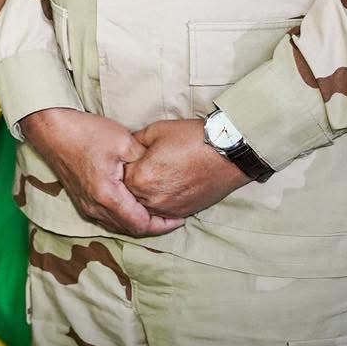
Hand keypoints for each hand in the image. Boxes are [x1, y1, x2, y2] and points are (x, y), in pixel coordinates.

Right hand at [18, 108, 183, 237]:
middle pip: (130, 229)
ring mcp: (85, 205)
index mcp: (107, 195)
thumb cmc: (87, 132)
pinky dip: (124, 216)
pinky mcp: (81, 200)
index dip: (163, 225)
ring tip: (157, 210)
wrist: (52, 128)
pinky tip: (135, 204)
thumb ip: (147, 162)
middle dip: (154, 225)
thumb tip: (164, 173)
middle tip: (173, 214)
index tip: (180, 217)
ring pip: (118, 225)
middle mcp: (94, 207)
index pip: (141, 224)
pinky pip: (107, 218)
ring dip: (138, 221)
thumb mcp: (125, 142)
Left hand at [126, 118, 248, 219]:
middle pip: (130, 195)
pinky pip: (163, 213)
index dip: (122, 167)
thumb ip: (134, 142)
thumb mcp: (156, 131)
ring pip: (145, 207)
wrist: (227, 154)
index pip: (119, 177)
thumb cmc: (191, 139)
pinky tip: (164, 190)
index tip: (127, 159)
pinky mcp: (183, 213)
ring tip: (153, 179)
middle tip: (140, 169)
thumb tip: (125, 148)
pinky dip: (160, 203)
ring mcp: (168, 208)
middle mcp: (151, 199)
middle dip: (131, 183)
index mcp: (140, 178)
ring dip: (145, 196)